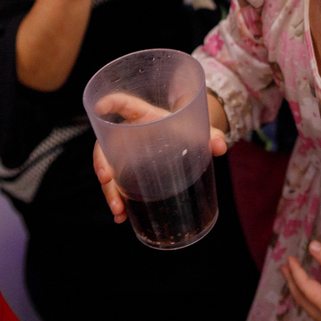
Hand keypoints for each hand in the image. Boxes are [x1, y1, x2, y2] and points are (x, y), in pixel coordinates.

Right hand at [91, 92, 226, 224]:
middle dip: (102, 163)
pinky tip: (121, 216)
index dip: (109, 103)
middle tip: (106, 179)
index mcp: (142, 115)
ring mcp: (124, 154)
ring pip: (108, 169)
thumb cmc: (187, 128)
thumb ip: (211, 135)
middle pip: (106, 145)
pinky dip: (118, 200)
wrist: (185, 140)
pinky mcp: (127, 171)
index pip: (123, 104)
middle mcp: (128, 133)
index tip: (100, 108)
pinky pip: (116, 185)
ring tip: (117, 210)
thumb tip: (220, 147)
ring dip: (109, 190)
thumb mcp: (198, 130)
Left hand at [281, 241, 320, 320]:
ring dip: (299, 292)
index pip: (305, 287)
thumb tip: (312, 246)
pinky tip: (311, 292)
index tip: (290, 258)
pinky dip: (310, 301)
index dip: (296, 271)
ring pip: (309, 309)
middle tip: (285, 267)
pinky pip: (318, 315)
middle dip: (292, 283)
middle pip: (302, 301)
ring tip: (294, 277)